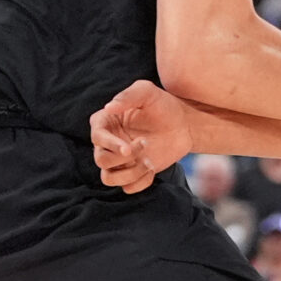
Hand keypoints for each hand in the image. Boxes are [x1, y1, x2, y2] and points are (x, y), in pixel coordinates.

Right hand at [91, 79, 194, 193]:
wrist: (184, 124)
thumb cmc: (163, 105)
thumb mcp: (147, 92)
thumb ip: (127, 96)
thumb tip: (108, 107)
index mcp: (106, 122)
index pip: (97, 137)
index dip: (110, 145)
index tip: (128, 148)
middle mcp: (108, 143)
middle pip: (101, 160)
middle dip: (123, 158)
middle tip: (145, 145)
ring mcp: (119, 160)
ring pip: (108, 178)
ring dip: (129, 174)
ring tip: (149, 163)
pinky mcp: (132, 173)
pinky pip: (127, 188)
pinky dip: (140, 183)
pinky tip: (152, 169)